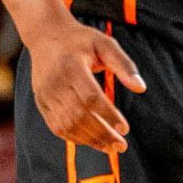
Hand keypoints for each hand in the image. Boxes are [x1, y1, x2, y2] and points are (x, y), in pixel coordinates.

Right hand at [29, 21, 144, 149]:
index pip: (91, 97)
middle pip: (79, 116)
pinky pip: (57, 127)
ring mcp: (45, 95)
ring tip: (110, 148)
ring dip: (90, 140)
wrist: (46, 35)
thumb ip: (124, 65)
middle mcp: (55, 83)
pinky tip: (92, 141)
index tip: (125, 128)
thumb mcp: (105, 44)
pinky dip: (75, 138)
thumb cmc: (81, 40)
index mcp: (71, 66)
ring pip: (67, 125)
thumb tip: (141, 88)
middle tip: (121, 146)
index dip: (108, 115)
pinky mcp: (41, 103)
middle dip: (102, 134)